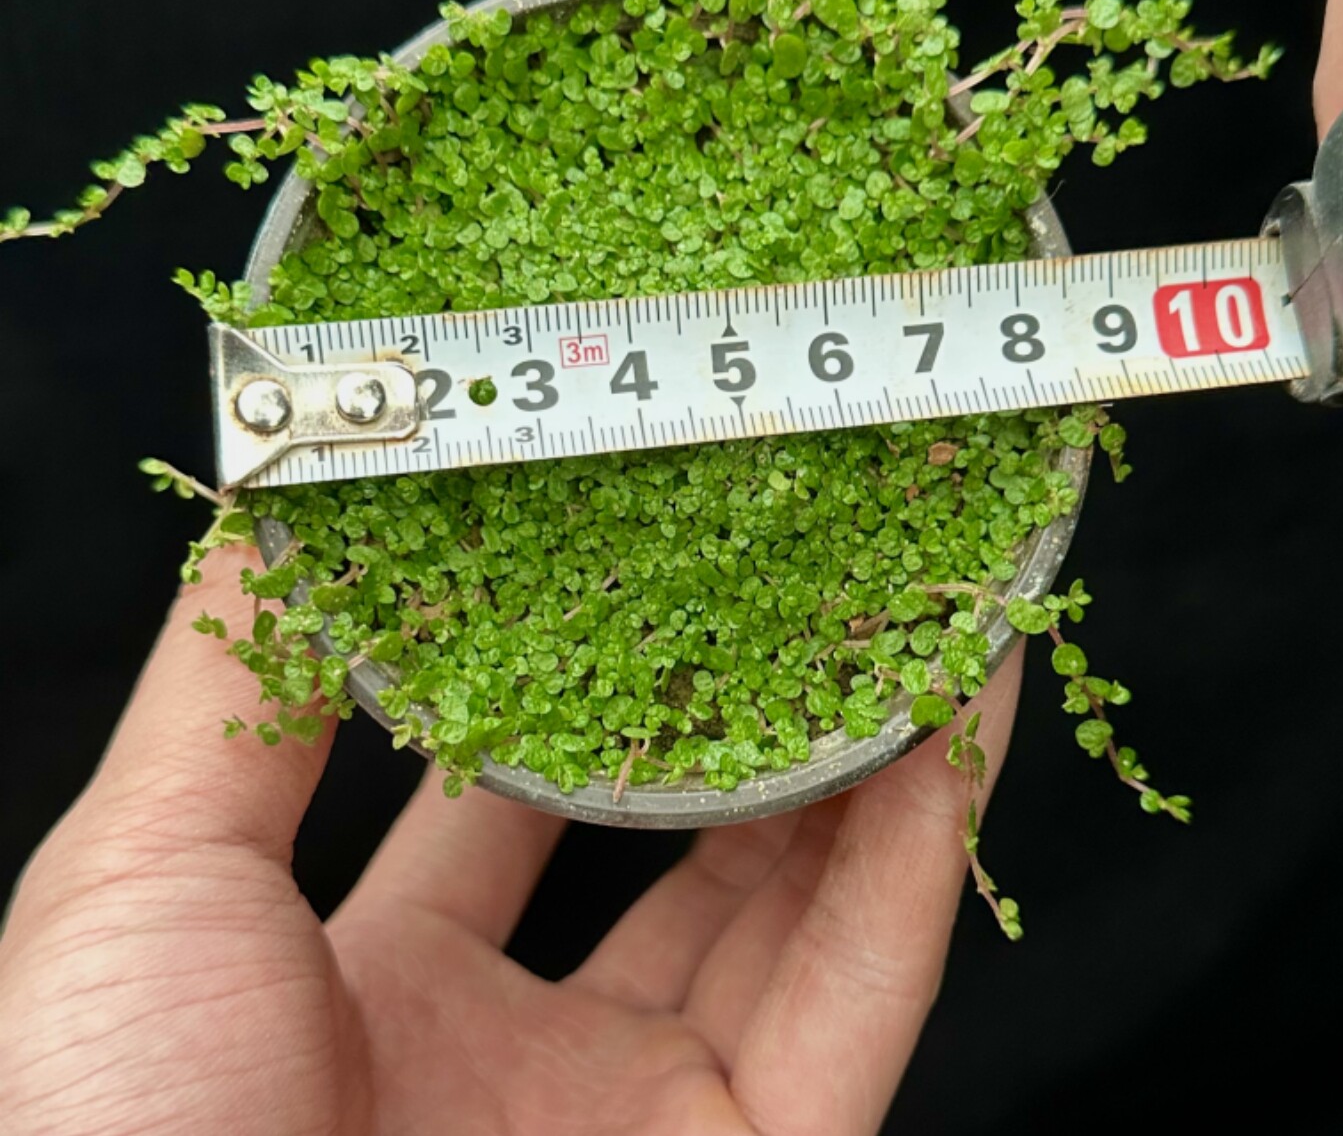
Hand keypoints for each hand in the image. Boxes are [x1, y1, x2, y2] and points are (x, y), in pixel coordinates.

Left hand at [0, 549, 1019, 1135]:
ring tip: (906, 596)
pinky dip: (928, 845)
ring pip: (801, 909)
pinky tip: (960, 710)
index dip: (572, 669)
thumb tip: (276, 506)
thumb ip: (230, 691)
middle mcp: (525, 1059)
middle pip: (679, 848)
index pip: (507, 800)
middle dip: (744, 705)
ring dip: (865, 753)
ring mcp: (649, 1123)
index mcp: (378, 993)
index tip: (624, 546)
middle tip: (796, 563)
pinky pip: (867, 991)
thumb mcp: (144, 882)